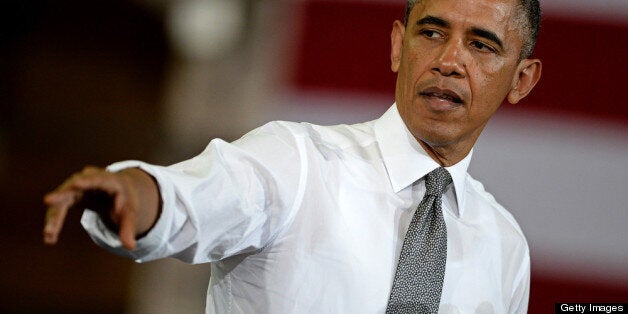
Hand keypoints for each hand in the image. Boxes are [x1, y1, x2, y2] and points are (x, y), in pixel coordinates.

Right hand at [43, 166, 158, 249]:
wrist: (116, 190)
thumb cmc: (125, 200)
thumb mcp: (130, 213)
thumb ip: (128, 228)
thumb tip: (131, 247)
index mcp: (109, 180)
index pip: (98, 179)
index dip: (87, 181)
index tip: (76, 183)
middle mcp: (89, 179)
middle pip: (73, 187)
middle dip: (61, 195)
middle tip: (47, 201)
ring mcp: (76, 186)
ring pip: (62, 200)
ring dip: (54, 216)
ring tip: (49, 234)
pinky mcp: (69, 194)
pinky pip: (59, 207)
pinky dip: (54, 220)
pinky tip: (50, 237)